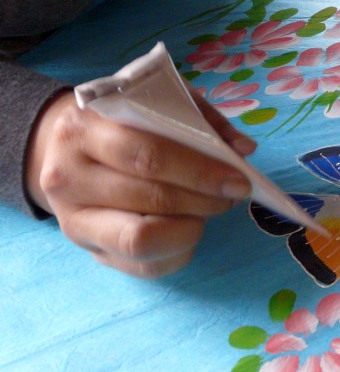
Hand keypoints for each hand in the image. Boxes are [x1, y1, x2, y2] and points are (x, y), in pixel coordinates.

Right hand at [26, 88, 255, 277]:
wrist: (65, 151)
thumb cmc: (121, 122)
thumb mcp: (155, 103)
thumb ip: (200, 121)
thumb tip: (243, 149)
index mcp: (84, 129)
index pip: (147, 156)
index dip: (199, 171)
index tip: (237, 179)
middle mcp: (68, 177)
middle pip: (150, 198)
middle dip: (204, 200)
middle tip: (231, 194)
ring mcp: (74, 221)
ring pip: (142, 241)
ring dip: (191, 228)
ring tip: (206, 210)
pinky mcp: (89, 253)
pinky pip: (144, 267)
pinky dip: (180, 252)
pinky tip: (189, 228)